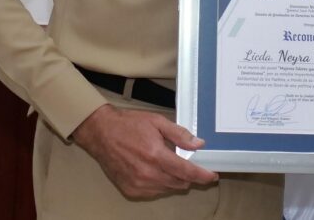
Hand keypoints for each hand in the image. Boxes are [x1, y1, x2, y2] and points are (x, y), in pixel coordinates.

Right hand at [72, 104, 218, 198]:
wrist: (101, 134)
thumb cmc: (129, 125)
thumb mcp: (158, 122)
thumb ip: (179, 134)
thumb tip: (199, 144)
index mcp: (155, 156)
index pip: (185, 172)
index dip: (201, 175)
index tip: (212, 176)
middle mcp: (147, 174)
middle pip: (179, 183)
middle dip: (190, 176)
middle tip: (192, 166)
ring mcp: (137, 184)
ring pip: (167, 189)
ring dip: (175, 180)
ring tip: (172, 165)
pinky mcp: (129, 190)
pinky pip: (154, 192)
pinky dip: (161, 184)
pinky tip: (158, 171)